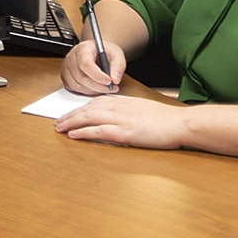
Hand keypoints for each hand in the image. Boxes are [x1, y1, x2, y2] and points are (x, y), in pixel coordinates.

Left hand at [53, 93, 186, 150]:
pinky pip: (98, 131)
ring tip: (59, 128)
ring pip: (89, 118)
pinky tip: (73, 135)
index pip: (95, 102)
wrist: (180, 123)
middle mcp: (119, 108)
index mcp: (123, 102)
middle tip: (57, 122)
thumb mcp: (142, 110)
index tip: (70, 113)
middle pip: (87, 109)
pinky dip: (84, 132)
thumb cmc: (165, 119)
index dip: (80, 108)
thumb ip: (127, 112)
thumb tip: (116, 118)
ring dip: (71, 123)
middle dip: (70, 115)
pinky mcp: (124, 133)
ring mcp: (121, 120)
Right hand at [60, 39, 123, 94]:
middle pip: (81, 77)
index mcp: (83, 48)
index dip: (97, 75)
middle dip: (98, 86)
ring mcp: (67, 68)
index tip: (109, 81)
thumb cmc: (104, 52)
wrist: (96, 52)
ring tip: (106, 88)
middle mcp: (72, 58)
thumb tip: (115, 79)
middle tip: (112, 87)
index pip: (85, 63)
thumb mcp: (116, 54)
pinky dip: (87, 92)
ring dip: (93, 90)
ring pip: (77, 85)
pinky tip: (96, 88)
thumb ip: (118, 65)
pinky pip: (74, 89)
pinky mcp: (65, 78)